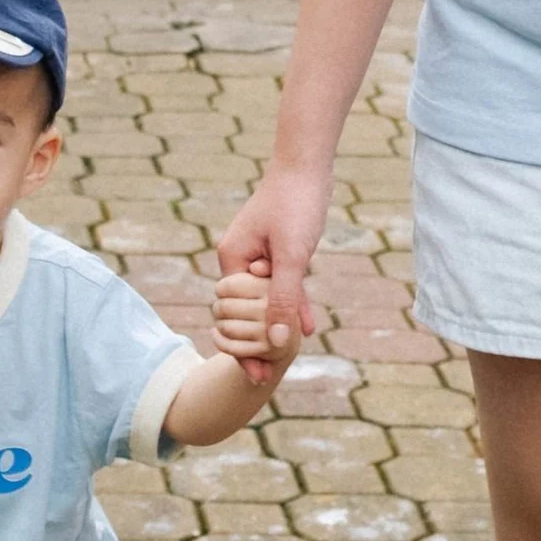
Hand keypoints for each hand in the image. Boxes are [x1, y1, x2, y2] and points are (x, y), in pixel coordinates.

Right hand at [217, 168, 323, 378]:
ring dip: (280, 323)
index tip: (256, 375)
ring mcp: (258, 253)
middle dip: (260, 338)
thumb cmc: (296, 205)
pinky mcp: (277, 248)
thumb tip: (278, 341)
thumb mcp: (292, 257)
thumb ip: (284, 299)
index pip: (233, 313)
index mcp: (232, 259)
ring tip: (287, 358)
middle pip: (248, 310)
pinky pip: (283, 283)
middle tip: (270, 373)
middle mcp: (240, 258)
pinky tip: (307, 326)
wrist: (308, 165)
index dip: (243, 347)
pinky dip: (294, 302)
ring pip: (268, 298)